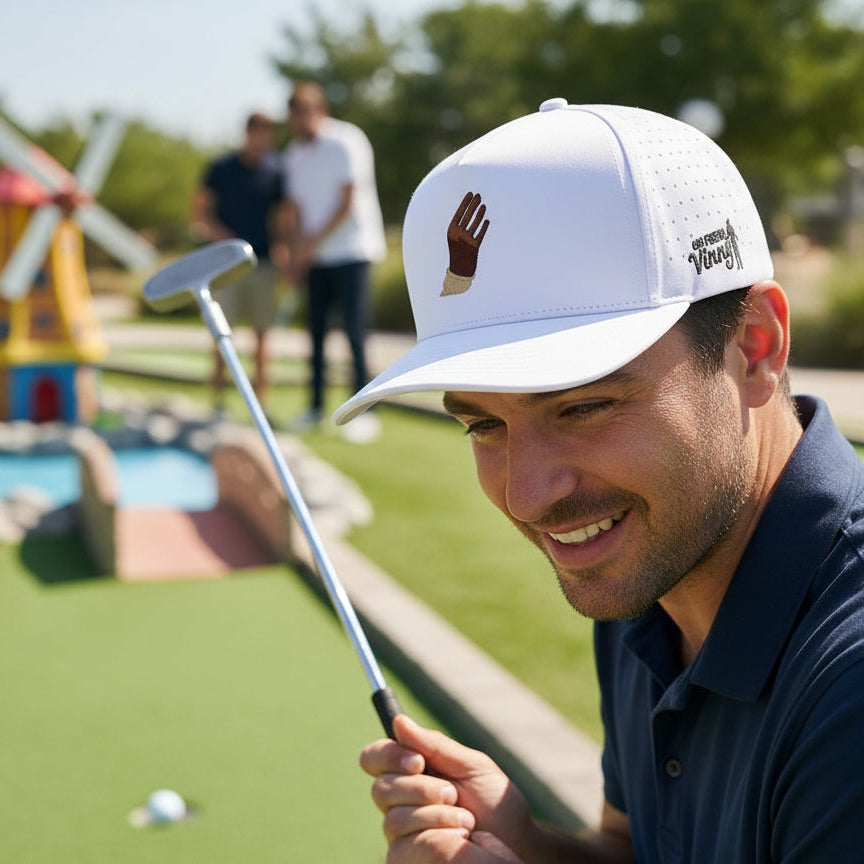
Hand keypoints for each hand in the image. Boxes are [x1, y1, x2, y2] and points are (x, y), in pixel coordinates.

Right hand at [360, 715, 530, 862]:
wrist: (516, 842)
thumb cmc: (494, 802)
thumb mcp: (470, 765)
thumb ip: (434, 745)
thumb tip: (399, 721)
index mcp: (410, 772)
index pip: (374, 757)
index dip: (388, 756)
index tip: (417, 761)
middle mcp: (399, 802)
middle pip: (381, 788)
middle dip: (420, 789)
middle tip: (452, 793)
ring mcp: (401, 833)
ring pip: (393, 819)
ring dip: (435, 814)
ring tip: (466, 819)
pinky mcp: (407, 859)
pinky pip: (402, 847)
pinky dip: (434, 837)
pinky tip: (459, 837)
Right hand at [447, 192, 489, 277]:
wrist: (459, 269)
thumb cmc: (457, 250)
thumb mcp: (454, 237)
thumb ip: (459, 225)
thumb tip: (469, 209)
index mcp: (451, 230)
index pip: (459, 213)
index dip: (465, 202)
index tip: (471, 193)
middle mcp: (458, 234)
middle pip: (467, 216)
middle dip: (473, 204)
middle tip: (479, 195)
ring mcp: (466, 240)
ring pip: (475, 223)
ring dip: (480, 213)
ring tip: (483, 206)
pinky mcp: (475, 247)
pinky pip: (481, 233)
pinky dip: (484, 226)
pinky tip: (486, 220)